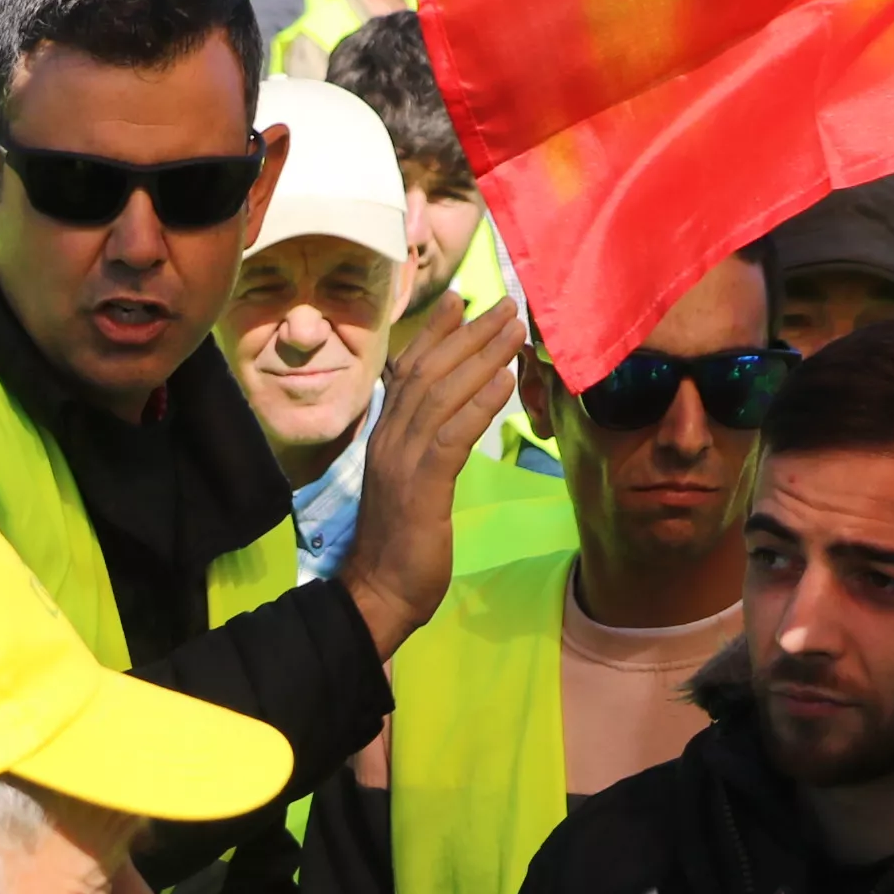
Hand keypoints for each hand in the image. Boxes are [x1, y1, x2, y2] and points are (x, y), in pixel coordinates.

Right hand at [339, 295, 526, 656]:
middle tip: (505, 305)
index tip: (461, 301)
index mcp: (387, 437)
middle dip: (468, 334)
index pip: (410, 372)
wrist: (379, 592)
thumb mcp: (414, 487)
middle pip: (429, 372)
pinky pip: (452, 435)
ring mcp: (402, 461)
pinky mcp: (421, 486)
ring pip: (441, 394)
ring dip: (481, 358)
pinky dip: (479, 403)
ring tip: (513, 331)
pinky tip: (505, 381)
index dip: (435, 334)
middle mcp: (390, 439)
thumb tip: (450, 427)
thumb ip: (427, 451)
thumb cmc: (402, 546)